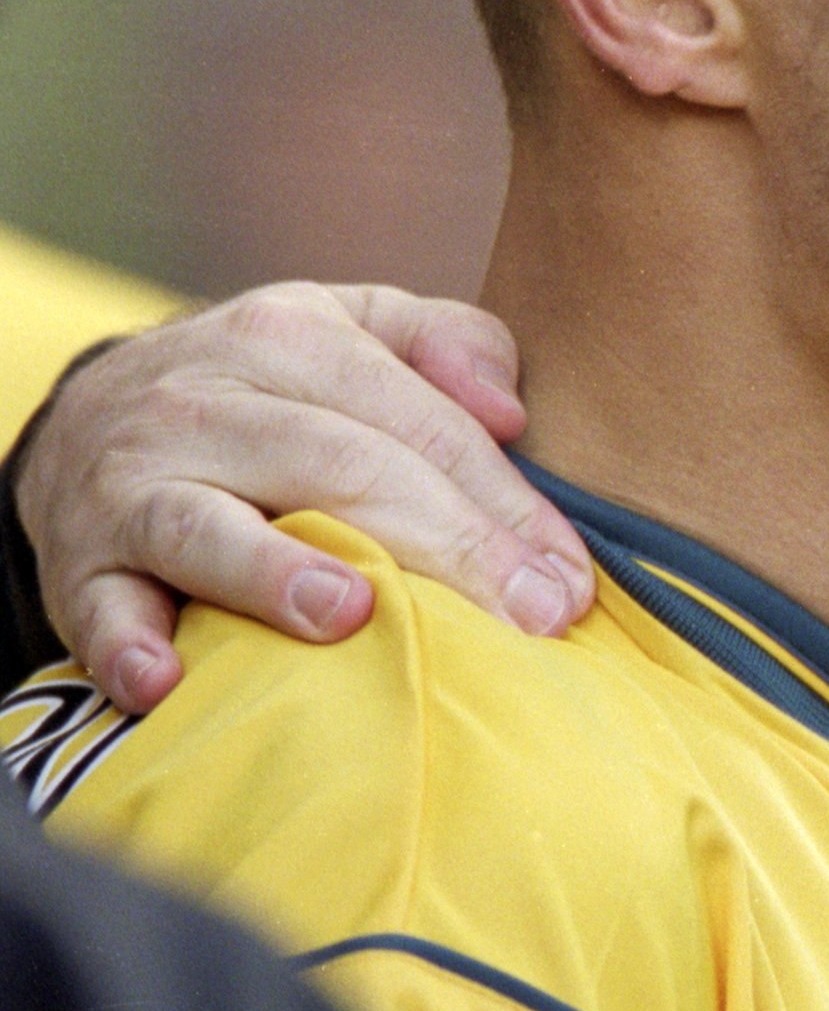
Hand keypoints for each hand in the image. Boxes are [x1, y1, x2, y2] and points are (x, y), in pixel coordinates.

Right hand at [22, 284, 592, 711]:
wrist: (92, 409)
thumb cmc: (270, 384)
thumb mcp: (356, 328)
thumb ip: (448, 342)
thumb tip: (513, 408)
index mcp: (292, 336)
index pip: (421, 422)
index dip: (504, 502)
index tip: (568, 580)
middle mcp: (207, 401)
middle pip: (341, 469)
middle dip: (447, 546)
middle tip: (528, 617)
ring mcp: (133, 481)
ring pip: (209, 525)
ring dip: (277, 575)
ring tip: (352, 615)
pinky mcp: (78, 559)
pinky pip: (99, 605)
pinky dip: (126, 644)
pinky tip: (167, 682)